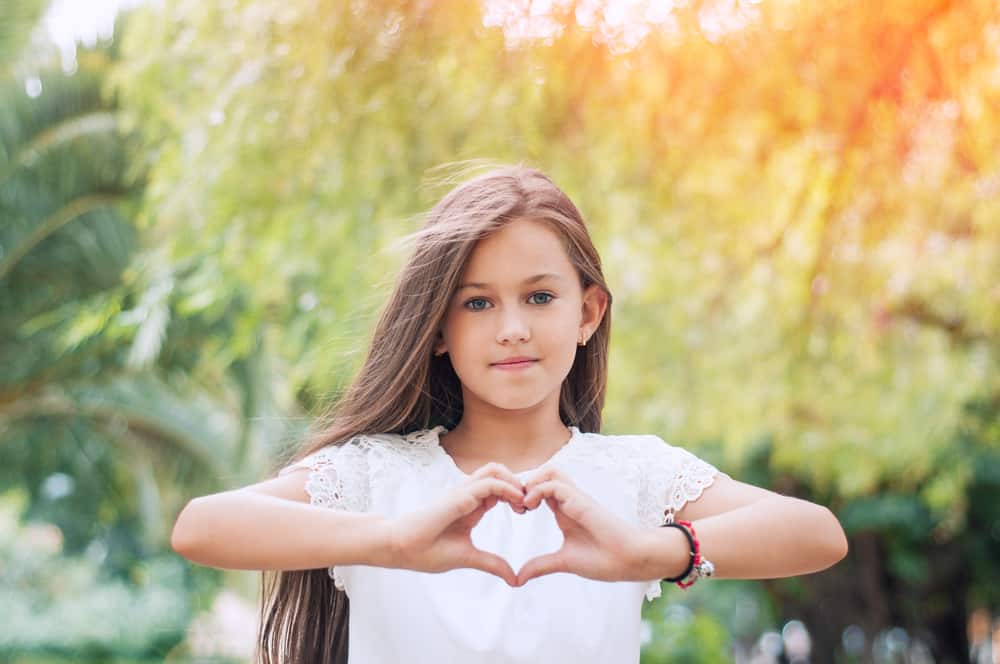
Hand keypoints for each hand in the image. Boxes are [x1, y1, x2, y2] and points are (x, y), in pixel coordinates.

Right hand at [388, 462, 527, 586]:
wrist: (400, 548)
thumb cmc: (427, 551)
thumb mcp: (468, 557)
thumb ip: (492, 563)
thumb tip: (514, 579)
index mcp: (471, 506)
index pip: (499, 488)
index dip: (517, 494)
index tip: (528, 511)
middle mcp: (468, 495)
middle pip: (498, 472)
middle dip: (518, 483)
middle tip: (529, 505)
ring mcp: (462, 493)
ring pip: (494, 470)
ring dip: (513, 481)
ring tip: (524, 502)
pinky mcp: (458, 496)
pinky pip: (488, 483)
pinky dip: (506, 488)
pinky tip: (516, 503)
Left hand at [515, 466, 648, 586]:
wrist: (628, 560)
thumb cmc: (603, 560)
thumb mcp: (563, 562)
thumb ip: (540, 566)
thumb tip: (518, 579)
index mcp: (564, 510)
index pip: (540, 488)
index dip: (524, 494)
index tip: (516, 512)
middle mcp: (569, 500)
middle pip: (544, 473)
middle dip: (525, 482)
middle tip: (516, 504)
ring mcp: (575, 498)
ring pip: (550, 471)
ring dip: (532, 482)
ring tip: (524, 504)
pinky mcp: (580, 501)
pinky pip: (555, 484)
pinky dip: (538, 490)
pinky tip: (530, 506)